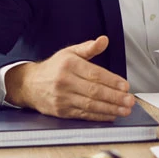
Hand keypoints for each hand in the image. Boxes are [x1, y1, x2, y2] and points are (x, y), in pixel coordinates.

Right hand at [4, 36, 134, 120]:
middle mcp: (65, 82)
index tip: (125, 86)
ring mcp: (62, 98)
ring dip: (110, 109)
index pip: (94, 74)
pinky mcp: (61, 111)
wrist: (29, 85)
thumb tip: (104, 40)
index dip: (111, 81)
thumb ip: (89, 48)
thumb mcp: (69, 53)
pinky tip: (111, 115)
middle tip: (129, 100)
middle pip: (94, 91)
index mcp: (69, 65)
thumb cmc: (53, 68)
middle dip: (114, 97)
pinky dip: (99, 116)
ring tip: (125, 110)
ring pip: (90, 105)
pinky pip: (83, 114)